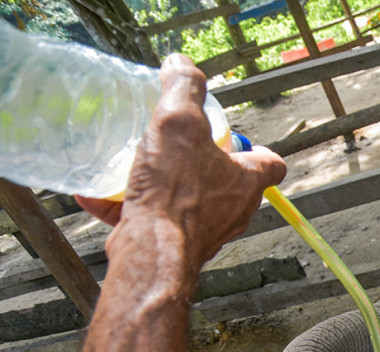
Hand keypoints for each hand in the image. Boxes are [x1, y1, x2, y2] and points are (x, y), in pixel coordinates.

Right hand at [78, 54, 285, 279]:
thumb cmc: (174, 191)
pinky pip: (155, 219)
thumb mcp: (180, 122)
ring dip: (164, 183)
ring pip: (189, 201)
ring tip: (137, 167)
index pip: (271, 164)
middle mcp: (235, 210)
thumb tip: (181, 65)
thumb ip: (184, 88)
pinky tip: (100, 195)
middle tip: (176, 145)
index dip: (258, 149)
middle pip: (228, 181)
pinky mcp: (177, 245)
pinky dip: (130, 207)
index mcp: (248, 181)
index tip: (234, 138)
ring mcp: (207, 231)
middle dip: (202, 162)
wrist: (152, 251)